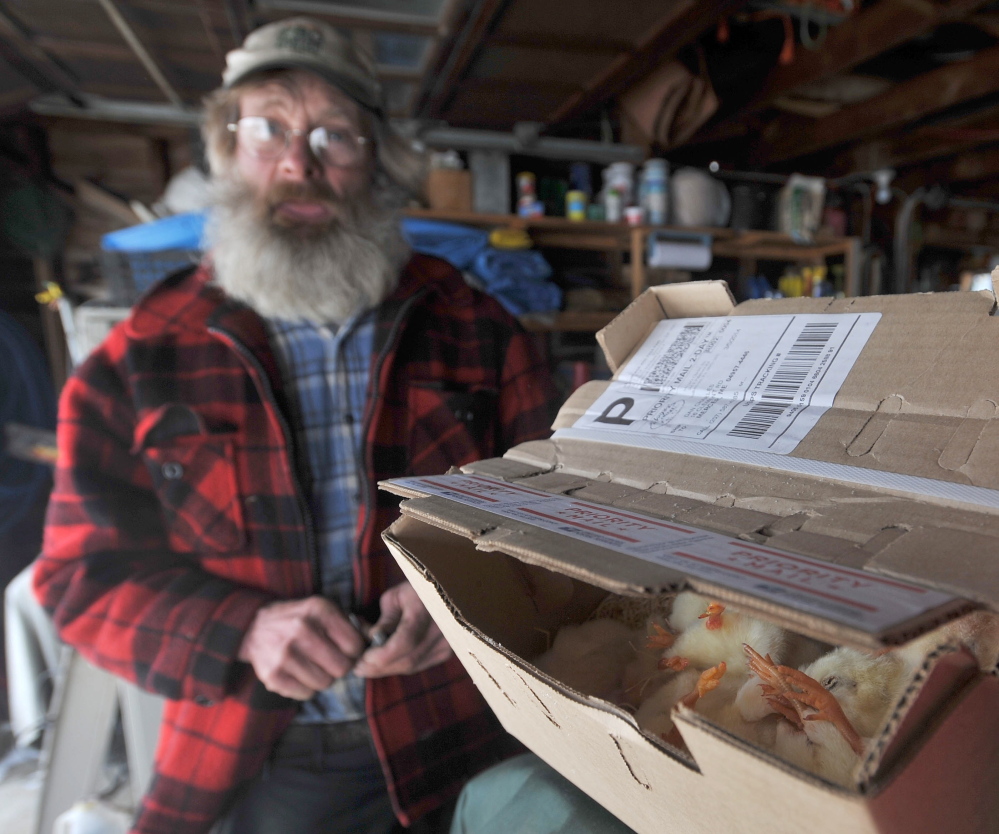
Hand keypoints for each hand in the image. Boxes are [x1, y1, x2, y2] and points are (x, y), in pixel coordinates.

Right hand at [238, 596, 366, 699]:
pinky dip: (307, 687)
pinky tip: (299, 672)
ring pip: (326, 683)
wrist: (254, 627)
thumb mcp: (322, 610)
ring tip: (312, 664)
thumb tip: (371, 643)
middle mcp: (301, 630)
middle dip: (340, 666)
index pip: (355, 645)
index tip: (345, 650)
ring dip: (323, 677)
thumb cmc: (298, 620)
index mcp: (318, 610)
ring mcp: (285, 654)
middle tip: (330, 660)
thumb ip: (348, 625)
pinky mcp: (273, 676)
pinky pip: (307, 694)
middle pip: (342, 668)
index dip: (354, 652)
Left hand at [352, 582, 451, 677]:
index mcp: (426, 610)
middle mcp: (442, 629)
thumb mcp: (395, 597)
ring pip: (412, 666)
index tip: (363, 658)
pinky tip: (386, 661)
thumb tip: (373, 641)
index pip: (405, 642)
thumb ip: (385, 621)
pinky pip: (419, 665)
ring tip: (367, 665)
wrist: (442, 590)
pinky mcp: (445, 651)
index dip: (382, 655)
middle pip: (408, 660)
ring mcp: (446, 643)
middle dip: (379, 667)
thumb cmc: (414, 589)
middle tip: (358, 667)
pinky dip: (400, 665)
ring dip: (387, 668)